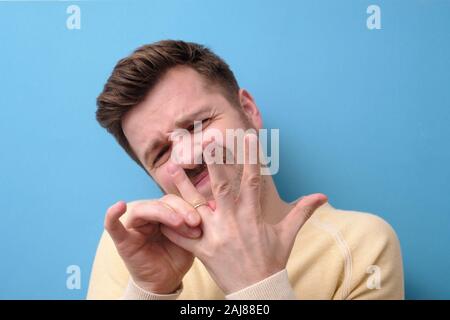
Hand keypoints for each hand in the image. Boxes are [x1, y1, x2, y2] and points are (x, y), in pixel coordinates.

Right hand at [104, 195, 201, 293]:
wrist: (167, 280)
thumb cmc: (177, 257)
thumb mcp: (190, 238)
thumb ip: (194, 222)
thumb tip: (209, 205)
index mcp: (164, 212)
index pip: (175, 200)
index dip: (188, 206)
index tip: (201, 220)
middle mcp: (148, 216)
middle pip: (162, 202)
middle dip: (180, 209)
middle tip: (194, 222)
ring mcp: (134, 226)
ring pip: (145, 209)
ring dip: (164, 213)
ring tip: (179, 223)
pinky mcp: (123, 240)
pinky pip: (112, 225)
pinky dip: (113, 215)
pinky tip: (119, 206)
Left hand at [161, 133, 327, 293]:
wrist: (258, 291)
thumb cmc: (272, 260)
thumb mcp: (288, 235)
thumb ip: (302, 212)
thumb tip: (323, 196)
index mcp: (252, 216)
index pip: (252, 181)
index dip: (251, 157)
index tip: (248, 137)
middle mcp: (233, 223)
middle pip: (222, 189)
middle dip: (214, 164)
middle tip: (207, 141)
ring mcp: (217, 237)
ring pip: (197, 208)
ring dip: (183, 187)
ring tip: (171, 167)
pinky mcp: (204, 252)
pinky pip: (184, 238)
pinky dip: (171, 227)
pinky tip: (158, 212)